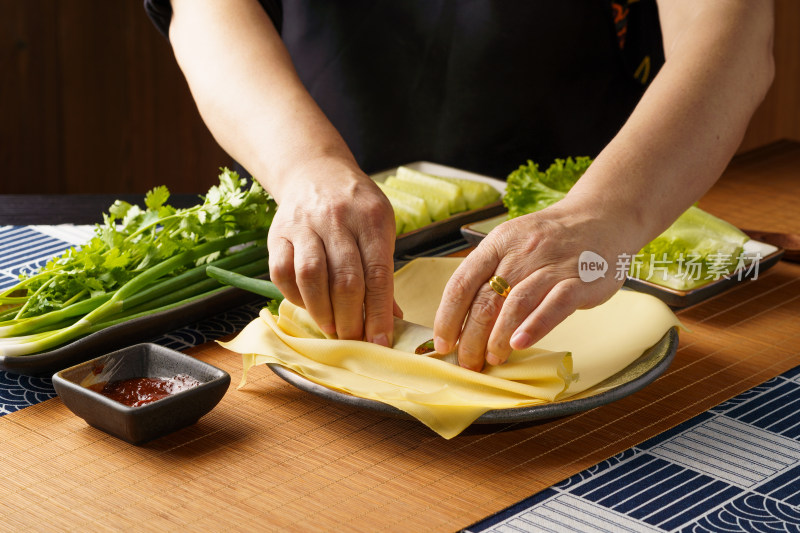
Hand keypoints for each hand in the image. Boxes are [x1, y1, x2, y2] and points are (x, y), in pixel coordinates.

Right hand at [266, 158, 398, 345]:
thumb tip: (391, 320)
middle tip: (354, 340)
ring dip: (322, 312)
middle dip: (350, 319)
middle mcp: (336, 218)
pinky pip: (282, 273)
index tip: (379, 341)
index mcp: (371, 218)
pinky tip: (308, 306)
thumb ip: (383, 272)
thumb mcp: (380, 228)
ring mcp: (304, 224)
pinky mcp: (277, 233)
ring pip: (311, 277)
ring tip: (332, 330)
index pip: (377, 273)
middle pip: (344, 279)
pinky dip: (295, 297)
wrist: (315, 171)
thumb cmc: (355, 207)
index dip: (378, 312)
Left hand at [433, 199, 637, 370]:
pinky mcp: (579, 280)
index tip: (443, 343)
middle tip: (468, 362)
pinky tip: (520, 344)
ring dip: (498, 337)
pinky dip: (535, 327)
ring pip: (516, 304)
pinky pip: (554, 305)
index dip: (447, 317)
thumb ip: (491, 275)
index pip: (462, 283)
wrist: (603, 217)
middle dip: (471, 337)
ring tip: (492, 359)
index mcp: (498, 243)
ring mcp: (551, 265)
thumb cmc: (552, 239)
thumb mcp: (514, 244)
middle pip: (486, 299)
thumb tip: (463, 320)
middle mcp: (521, 252)